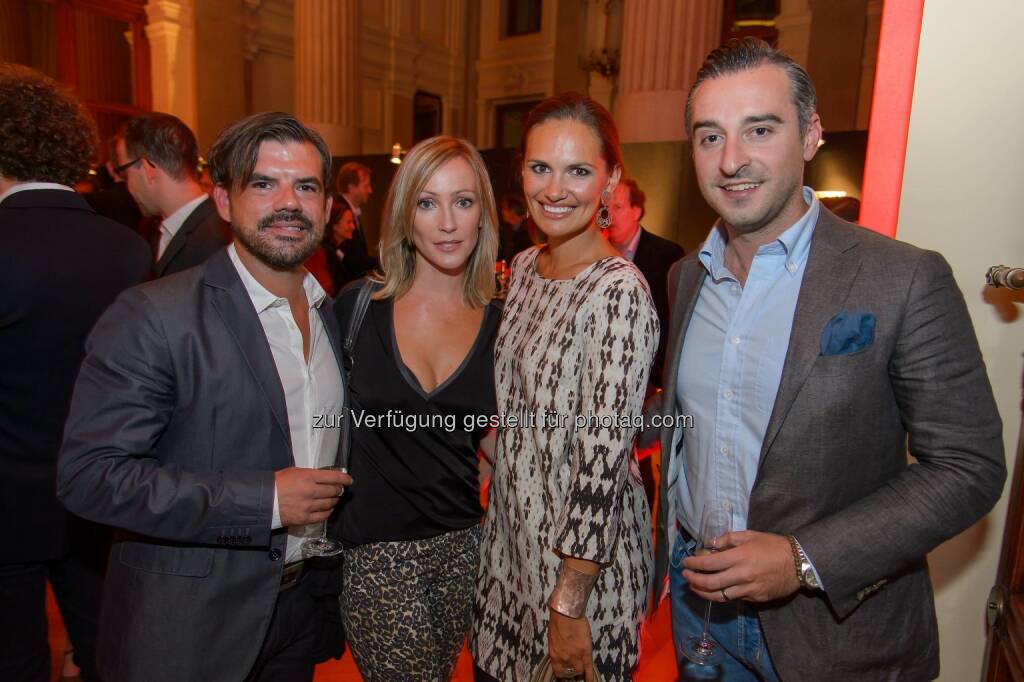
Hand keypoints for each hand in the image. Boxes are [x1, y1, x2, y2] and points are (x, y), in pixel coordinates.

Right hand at [275, 467, 351, 525]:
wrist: (264, 500)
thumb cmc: (277, 483)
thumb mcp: (294, 471)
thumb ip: (311, 474)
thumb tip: (324, 477)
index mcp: (308, 477)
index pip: (334, 477)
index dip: (344, 478)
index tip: (349, 480)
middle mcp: (311, 491)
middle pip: (334, 491)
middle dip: (339, 490)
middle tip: (338, 490)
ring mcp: (308, 506)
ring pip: (330, 503)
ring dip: (334, 500)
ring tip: (332, 498)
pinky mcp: (305, 518)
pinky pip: (323, 516)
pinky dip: (327, 512)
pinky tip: (327, 509)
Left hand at [548, 609, 595, 679]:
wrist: (566, 612)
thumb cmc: (558, 621)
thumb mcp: (553, 638)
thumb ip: (558, 649)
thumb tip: (561, 654)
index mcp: (554, 654)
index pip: (558, 672)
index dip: (563, 676)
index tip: (565, 678)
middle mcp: (564, 658)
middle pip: (569, 673)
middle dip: (572, 674)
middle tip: (575, 675)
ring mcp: (575, 656)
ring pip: (579, 671)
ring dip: (580, 672)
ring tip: (582, 674)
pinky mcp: (585, 652)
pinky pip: (588, 667)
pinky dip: (589, 676)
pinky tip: (590, 680)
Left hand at [682, 530, 799, 602]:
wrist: (799, 563)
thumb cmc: (774, 545)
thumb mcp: (750, 535)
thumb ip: (728, 539)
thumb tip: (710, 544)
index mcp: (740, 557)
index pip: (709, 563)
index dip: (694, 564)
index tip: (685, 562)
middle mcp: (742, 575)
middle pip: (710, 584)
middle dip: (694, 581)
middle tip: (685, 576)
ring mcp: (749, 590)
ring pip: (720, 596)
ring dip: (703, 593)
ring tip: (694, 587)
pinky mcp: (756, 599)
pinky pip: (734, 598)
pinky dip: (722, 595)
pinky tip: (715, 590)